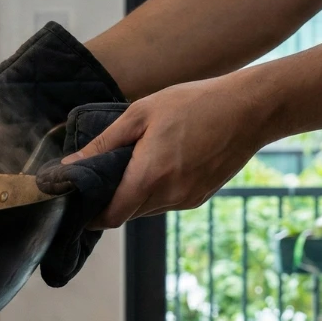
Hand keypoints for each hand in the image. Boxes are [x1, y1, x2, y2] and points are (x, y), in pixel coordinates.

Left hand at [67, 73, 274, 228]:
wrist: (251, 108)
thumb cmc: (194, 103)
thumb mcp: (140, 114)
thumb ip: (103, 144)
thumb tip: (70, 165)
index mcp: (150, 177)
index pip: (111, 217)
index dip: (91, 216)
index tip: (78, 204)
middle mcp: (170, 196)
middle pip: (127, 214)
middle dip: (110, 202)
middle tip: (98, 178)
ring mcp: (188, 199)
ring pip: (147, 209)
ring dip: (133, 196)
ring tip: (128, 166)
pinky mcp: (201, 197)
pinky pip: (167, 202)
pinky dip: (155, 191)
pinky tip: (157, 165)